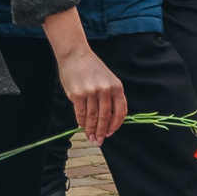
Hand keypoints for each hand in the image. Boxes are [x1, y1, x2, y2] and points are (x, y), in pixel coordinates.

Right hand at [44, 7, 125, 141]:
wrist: (75, 54)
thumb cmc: (91, 68)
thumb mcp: (107, 79)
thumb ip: (110, 97)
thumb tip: (107, 120)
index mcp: (116, 87)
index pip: (120, 111)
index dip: (116, 125)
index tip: (111, 132)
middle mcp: (105, 90)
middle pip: (105, 117)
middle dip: (102, 131)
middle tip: (99, 141)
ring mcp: (91, 92)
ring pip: (92, 117)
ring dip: (91, 129)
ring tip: (90, 136)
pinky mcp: (77, 94)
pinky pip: (81, 113)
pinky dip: (81, 121)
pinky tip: (81, 125)